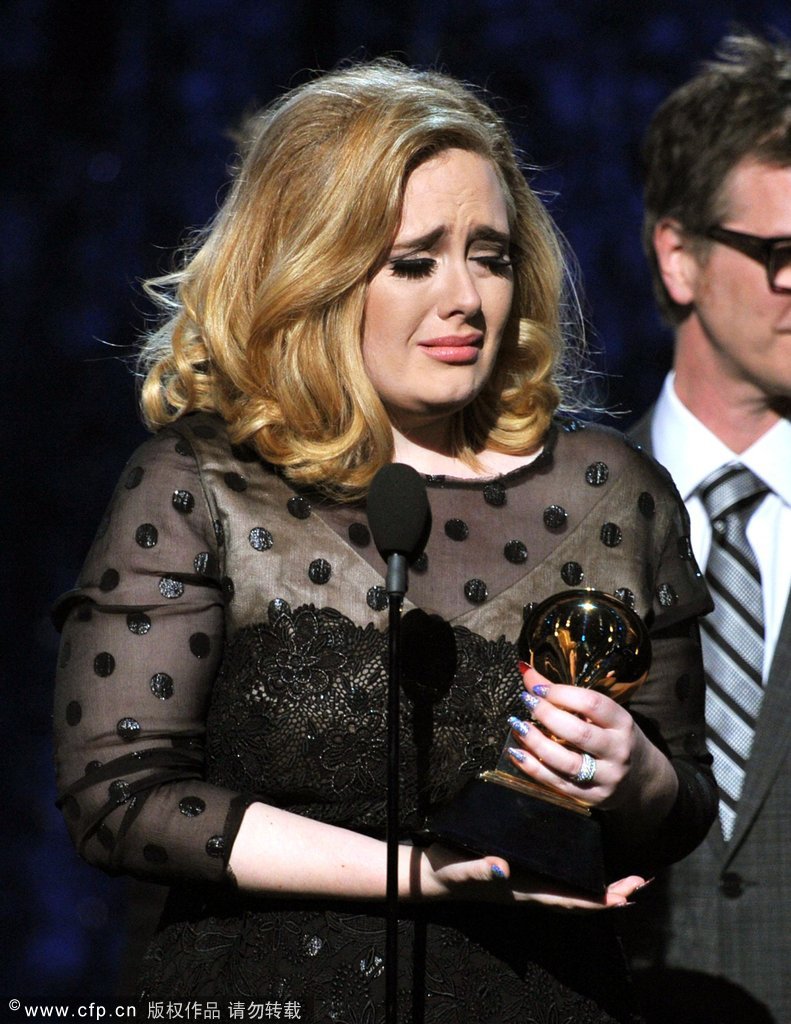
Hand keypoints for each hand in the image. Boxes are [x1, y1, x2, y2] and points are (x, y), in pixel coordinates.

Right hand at [414, 843, 644, 909]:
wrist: (431, 875)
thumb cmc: (447, 870)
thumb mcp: (461, 867)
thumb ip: (480, 867)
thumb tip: (504, 867)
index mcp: (524, 891)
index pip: (569, 901)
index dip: (599, 901)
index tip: (626, 896)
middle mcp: (532, 890)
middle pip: (579, 899)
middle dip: (611, 895)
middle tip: (640, 882)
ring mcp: (528, 883)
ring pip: (572, 891)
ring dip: (600, 888)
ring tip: (626, 879)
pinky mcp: (522, 872)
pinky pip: (559, 879)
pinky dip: (580, 876)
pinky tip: (587, 864)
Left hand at [505, 664, 674, 814]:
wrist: (641, 780)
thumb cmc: (614, 737)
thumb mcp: (602, 715)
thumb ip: (565, 695)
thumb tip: (525, 671)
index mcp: (622, 724)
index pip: (593, 704)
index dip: (561, 693)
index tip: (536, 687)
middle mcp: (617, 751)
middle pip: (579, 732)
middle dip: (547, 715)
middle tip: (526, 701)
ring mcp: (606, 777)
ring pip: (567, 761)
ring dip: (536, 743)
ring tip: (517, 726)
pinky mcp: (590, 797)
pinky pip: (556, 783)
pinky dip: (533, 767)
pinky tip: (516, 752)